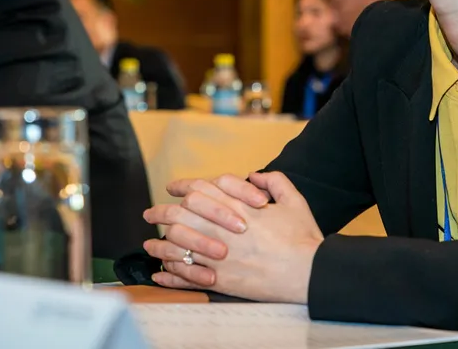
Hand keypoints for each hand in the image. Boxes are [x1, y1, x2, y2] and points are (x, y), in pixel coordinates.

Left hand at [143, 172, 323, 302]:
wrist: (308, 272)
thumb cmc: (303, 238)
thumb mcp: (294, 201)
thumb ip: (275, 181)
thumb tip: (254, 175)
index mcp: (240, 208)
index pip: (202, 190)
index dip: (183, 186)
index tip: (172, 187)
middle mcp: (225, 230)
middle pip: (182, 216)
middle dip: (161, 213)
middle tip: (150, 214)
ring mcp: (221, 257)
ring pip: (178, 247)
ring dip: (159, 245)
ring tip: (149, 245)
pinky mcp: (222, 281)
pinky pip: (187, 276)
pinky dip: (171, 274)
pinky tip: (161, 272)